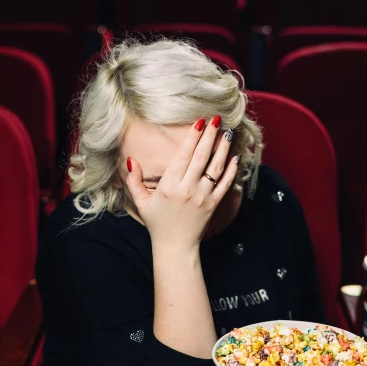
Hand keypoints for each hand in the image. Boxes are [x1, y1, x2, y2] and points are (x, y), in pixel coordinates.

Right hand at [125, 116, 238, 251]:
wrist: (176, 246)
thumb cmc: (158, 223)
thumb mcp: (141, 202)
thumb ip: (134, 181)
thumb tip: (131, 160)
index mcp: (169, 186)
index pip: (184, 156)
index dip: (193, 137)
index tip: (199, 122)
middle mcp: (187, 189)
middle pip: (202, 157)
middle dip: (210, 136)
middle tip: (216, 119)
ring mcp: (203, 197)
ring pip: (216, 167)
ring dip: (223, 148)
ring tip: (227, 132)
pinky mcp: (214, 205)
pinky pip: (226, 183)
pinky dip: (231, 169)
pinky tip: (235, 156)